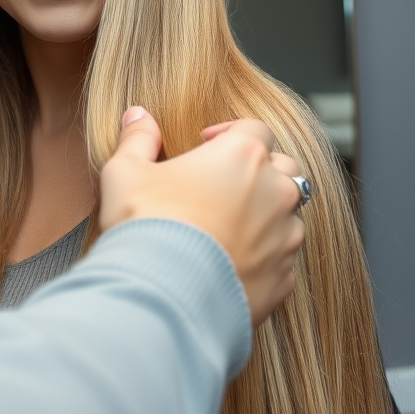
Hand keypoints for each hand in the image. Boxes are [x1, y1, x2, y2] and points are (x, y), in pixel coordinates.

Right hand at [99, 108, 304, 326]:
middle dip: (260, 171)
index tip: (206, 143)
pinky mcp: (284, 279)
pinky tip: (230, 264)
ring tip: (228, 228)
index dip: (230, 132)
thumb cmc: (145, 226)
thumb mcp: (125, 173)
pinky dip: (263, 258)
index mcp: (242, 156)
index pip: (254, 129)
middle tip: (224, 184)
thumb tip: (137, 116)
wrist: (162, 297)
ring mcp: (285, 238)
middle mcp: (275, 192)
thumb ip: (137, 139)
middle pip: (283, 168)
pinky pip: (282, 260)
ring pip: (289, 216)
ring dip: (266, 216)